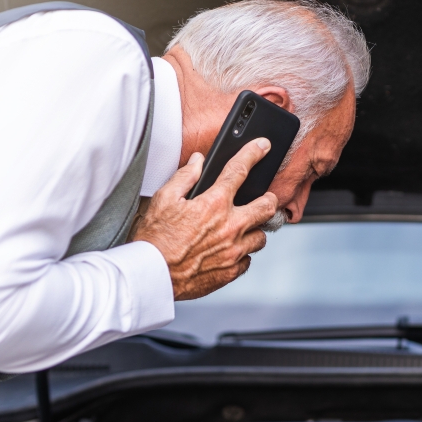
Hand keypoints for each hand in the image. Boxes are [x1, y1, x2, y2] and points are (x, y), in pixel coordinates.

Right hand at [132, 138, 277, 299]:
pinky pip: (248, 261)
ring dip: (254, 230)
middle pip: (266, 207)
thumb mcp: (163, 199)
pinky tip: (230, 251)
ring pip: (261, 237)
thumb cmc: (154, 238)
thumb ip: (184, 177)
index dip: (254, 154)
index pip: (239, 170)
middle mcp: (229, 227)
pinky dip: (242, 254)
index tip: (262, 147)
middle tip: (265, 199)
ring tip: (244, 229)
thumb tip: (197, 161)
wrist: (152, 275)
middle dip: (269, 199)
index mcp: (213, 204)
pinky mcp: (230, 272)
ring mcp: (233, 251)